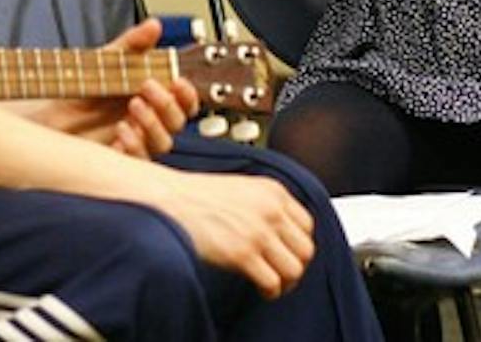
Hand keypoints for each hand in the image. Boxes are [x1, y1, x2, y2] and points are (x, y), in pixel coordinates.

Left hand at [33, 20, 198, 157]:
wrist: (51, 109)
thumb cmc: (84, 86)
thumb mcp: (108, 59)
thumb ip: (132, 44)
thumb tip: (154, 26)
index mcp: (154, 98)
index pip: (184, 102)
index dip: (187, 94)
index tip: (178, 82)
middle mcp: (149, 121)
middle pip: (177, 122)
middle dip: (167, 104)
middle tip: (147, 87)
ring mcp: (136, 141)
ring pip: (162, 143)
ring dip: (153, 124)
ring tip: (134, 106)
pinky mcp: (119, 158)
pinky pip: (137, 161)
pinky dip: (134, 146)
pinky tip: (122, 131)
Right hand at [152, 171, 314, 298]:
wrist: (173, 200)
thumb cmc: (200, 196)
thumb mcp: (243, 188)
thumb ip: (266, 204)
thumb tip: (282, 232)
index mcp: (274, 191)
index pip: (307, 225)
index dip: (299, 243)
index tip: (290, 252)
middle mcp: (271, 210)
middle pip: (306, 249)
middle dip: (296, 265)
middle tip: (283, 273)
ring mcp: (258, 232)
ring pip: (294, 269)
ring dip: (286, 282)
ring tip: (274, 284)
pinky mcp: (243, 254)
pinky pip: (273, 283)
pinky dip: (271, 292)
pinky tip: (260, 289)